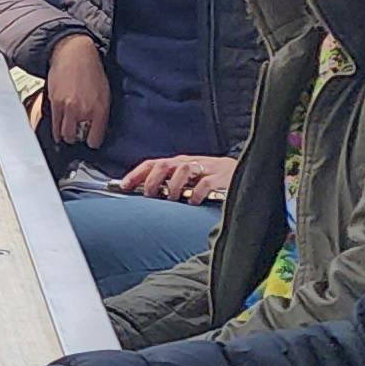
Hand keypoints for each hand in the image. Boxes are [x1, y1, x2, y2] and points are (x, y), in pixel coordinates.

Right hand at [42, 35, 112, 149]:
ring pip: (63, 134)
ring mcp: (68, 107)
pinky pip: (54, 124)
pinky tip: (58, 128)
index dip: (93, 141)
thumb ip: (101, 112)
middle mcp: (84, 110)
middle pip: (76, 138)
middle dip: (77, 138)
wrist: (74, 54)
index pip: (95, 139)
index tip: (91, 140)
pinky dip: (55, 129)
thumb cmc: (91, 70)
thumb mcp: (105, 92)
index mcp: (100, 109)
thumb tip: (98, 127)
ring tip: (68, 131)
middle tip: (78, 134)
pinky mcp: (55, 103)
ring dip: (65, 134)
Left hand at [118, 152, 234, 204]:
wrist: (241, 172)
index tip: (123, 186)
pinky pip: (204, 185)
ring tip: (173, 199)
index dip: (136, 174)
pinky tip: (193, 202)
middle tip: (151, 196)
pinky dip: (195, 194)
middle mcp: (189, 163)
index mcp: (178, 163)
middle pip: (164, 165)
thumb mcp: (186, 178)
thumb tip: (144, 196)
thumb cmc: (209, 178)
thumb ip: (168, 184)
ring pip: (183, 170)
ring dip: (173, 187)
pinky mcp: (220, 178)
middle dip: (153, 181)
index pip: (152, 164)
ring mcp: (205, 169)